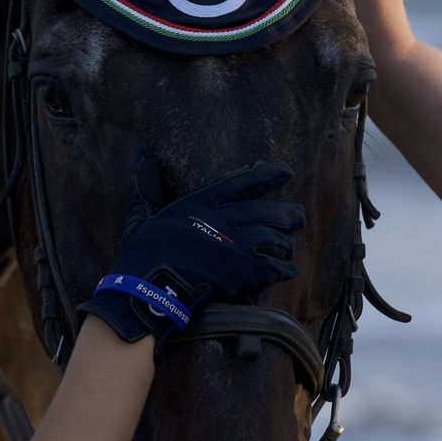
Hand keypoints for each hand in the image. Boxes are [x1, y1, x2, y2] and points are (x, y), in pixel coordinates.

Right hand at [78, 157, 302, 342]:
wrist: (150, 284)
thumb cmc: (144, 252)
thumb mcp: (146, 213)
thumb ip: (150, 187)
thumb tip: (143, 155)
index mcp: (202, 203)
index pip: (242, 183)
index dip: (267, 176)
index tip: (287, 171)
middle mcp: (223, 220)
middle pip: (266, 211)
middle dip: (287, 214)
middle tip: (299, 217)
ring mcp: (235, 246)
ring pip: (274, 239)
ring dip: (285, 244)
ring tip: (289, 248)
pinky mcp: (242, 272)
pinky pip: (272, 268)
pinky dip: (284, 269)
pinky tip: (290, 270)